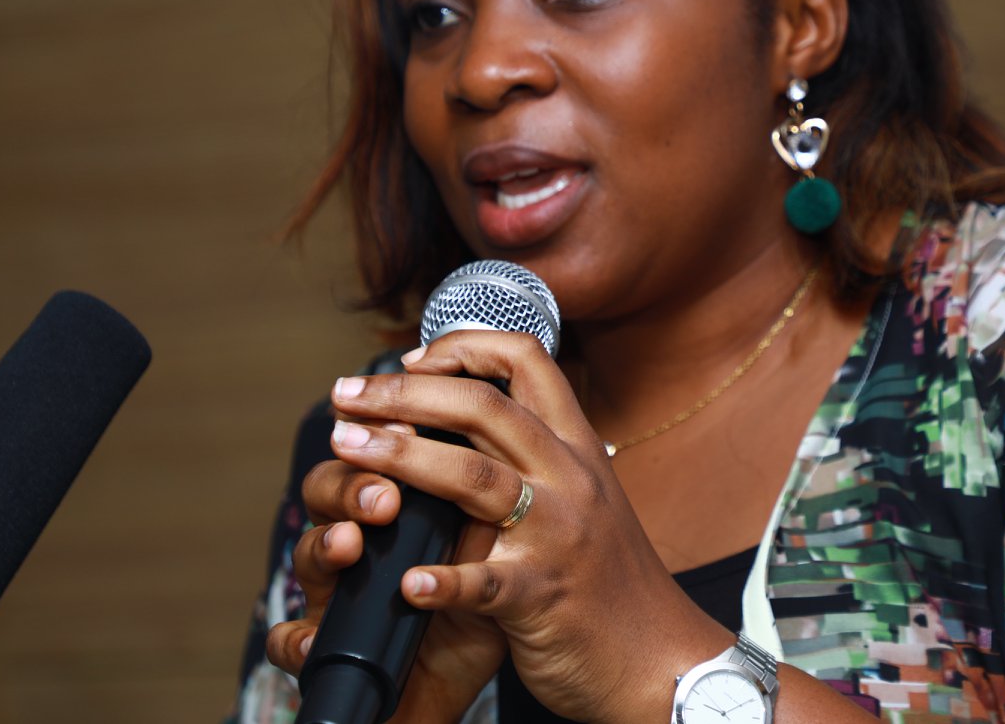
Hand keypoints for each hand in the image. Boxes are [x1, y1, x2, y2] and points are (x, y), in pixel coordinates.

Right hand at [264, 441, 507, 722]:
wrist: (450, 691)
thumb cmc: (474, 614)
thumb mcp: (492, 551)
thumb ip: (492, 501)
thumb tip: (508, 438)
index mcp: (401, 510)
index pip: (381, 451)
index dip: (388, 432)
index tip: (414, 424)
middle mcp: (361, 544)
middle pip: (330, 488)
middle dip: (354, 481)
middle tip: (385, 491)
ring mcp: (335, 595)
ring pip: (307, 555)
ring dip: (326, 543)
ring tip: (352, 543)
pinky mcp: (323, 651)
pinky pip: (292, 641)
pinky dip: (296, 639)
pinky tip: (311, 638)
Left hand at [324, 330, 732, 723]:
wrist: (658, 656)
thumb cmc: (608, 577)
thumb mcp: (586, 494)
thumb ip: (538, 454)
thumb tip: (470, 410)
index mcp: (576, 447)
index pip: (526, 360)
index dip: (463, 347)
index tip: (412, 360)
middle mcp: (570, 478)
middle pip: (485, 407)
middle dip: (405, 393)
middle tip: (346, 397)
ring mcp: (557, 535)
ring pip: (475, 477)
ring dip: (402, 456)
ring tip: (346, 447)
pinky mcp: (540, 597)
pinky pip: (484, 582)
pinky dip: (441, 582)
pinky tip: (405, 583)